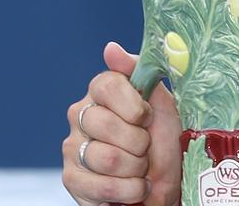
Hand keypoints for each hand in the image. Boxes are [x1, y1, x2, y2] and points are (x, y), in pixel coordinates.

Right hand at [62, 42, 182, 205]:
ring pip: (107, 158)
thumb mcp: (164, 103)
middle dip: (139, 143)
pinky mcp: (71, 179)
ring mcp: (73, 147)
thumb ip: (142, 71)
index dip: (134, 106)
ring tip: (140, 169)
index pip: (108, 85)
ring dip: (136, 169)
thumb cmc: (165, 142)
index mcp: (102, 92)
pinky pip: (101, 186)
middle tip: (145, 148)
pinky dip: (128, 191)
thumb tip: (110, 48)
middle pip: (107, 124)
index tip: (147, 117)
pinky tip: (134, 188)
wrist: (167, 183)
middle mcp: (81, 116)